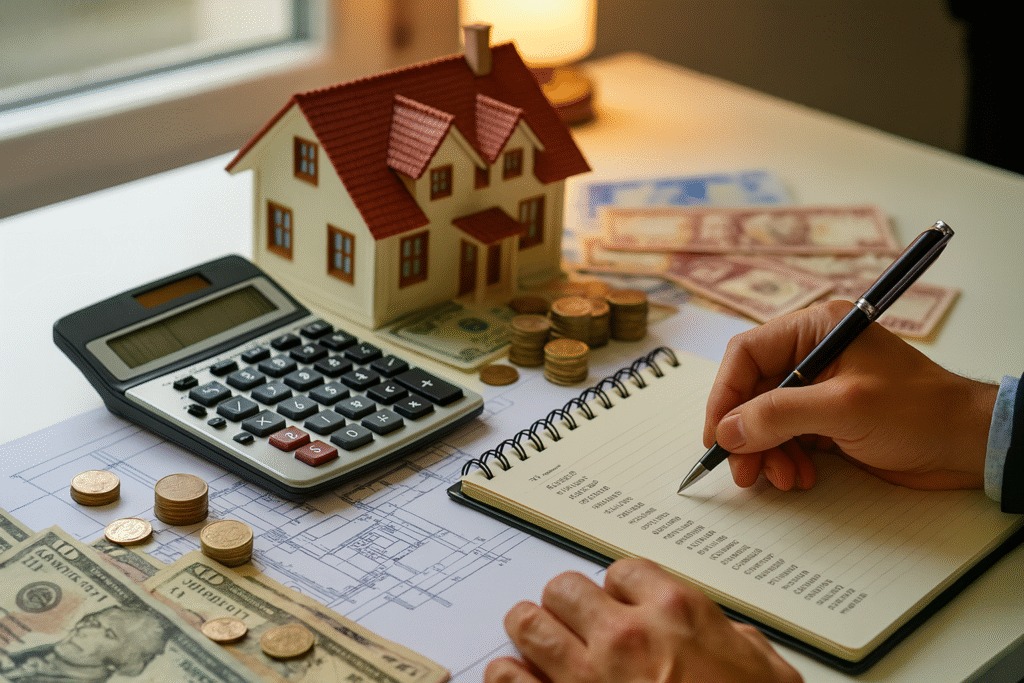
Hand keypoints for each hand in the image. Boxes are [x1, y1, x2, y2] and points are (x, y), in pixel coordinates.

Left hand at [486, 557, 801, 682]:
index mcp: (676, 613)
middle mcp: (626, 636)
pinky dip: (509, 675)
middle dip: (568, 603)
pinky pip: (508, 677)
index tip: (619, 602)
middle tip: (573, 619)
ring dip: (532, 629)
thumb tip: (725, 637)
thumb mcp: (764, 671)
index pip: (622, 572)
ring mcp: (588, 675)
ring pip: (529, 622)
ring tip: (536, 639)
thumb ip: (734, 640)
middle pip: (566, 588)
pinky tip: (519, 677)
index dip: (619, 590)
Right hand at [704, 300, 997, 490]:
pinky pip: (787, 438)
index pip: (746, 355)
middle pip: (752, 391)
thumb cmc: (918, 412)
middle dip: (746, 433)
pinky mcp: (828, 419)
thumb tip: (727, 430)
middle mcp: (812, 353)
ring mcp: (819, 388)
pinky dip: (786, 459)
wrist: (968, 446)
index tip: (718, 434)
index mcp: (814, 329)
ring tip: (781, 478)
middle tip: (744, 470)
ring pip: (766, 420)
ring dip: (766, 452)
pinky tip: (800, 477)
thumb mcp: (843, 408)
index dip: (725, 395)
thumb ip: (779, 415)